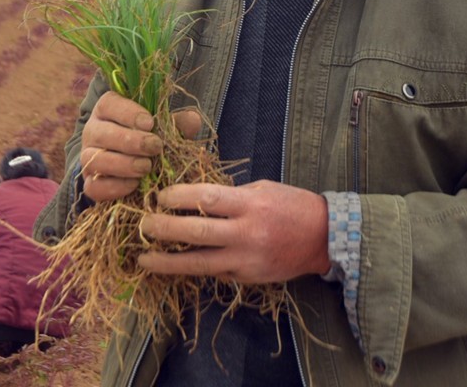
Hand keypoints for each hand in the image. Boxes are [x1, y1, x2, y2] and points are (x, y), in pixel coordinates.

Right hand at [79, 92, 201, 201]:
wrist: (135, 168)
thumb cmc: (151, 139)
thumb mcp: (166, 127)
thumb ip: (178, 123)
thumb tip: (192, 119)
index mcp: (108, 109)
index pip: (110, 104)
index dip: (128, 113)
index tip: (150, 123)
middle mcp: (93, 131)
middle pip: (101, 133)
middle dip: (130, 141)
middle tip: (154, 147)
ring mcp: (88, 158)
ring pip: (95, 159)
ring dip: (123, 164)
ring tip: (146, 167)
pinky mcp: (89, 183)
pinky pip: (93, 186)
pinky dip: (114, 187)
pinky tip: (135, 184)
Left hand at [138, 180, 330, 283]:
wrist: (324, 237)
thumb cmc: (291, 205)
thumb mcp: (261, 189)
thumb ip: (230, 196)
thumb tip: (192, 199)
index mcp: (249, 203)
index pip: (205, 198)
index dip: (177, 197)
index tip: (159, 197)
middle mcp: (246, 232)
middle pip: (196, 230)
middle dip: (164, 228)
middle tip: (142, 225)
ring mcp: (246, 259)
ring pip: (198, 262)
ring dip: (167, 261)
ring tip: (144, 258)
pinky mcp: (247, 277)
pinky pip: (215, 272)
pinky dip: (193, 268)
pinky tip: (174, 265)